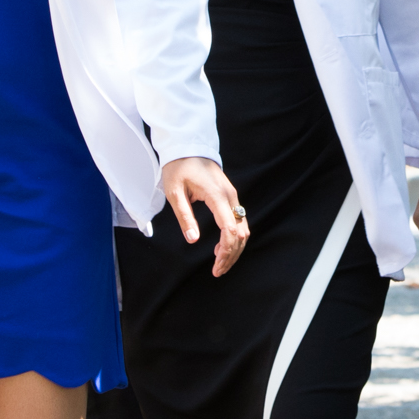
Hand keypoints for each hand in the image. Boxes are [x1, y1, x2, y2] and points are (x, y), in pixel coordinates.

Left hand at [163, 157, 249, 276]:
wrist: (188, 147)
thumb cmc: (179, 168)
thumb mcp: (174, 193)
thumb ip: (185, 217)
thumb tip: (193, 240)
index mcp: (217, 196)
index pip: (229, 230)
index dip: (226, 251)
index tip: (216, 267)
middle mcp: (230, 196)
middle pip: (241, 233)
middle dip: (232, 255)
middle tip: (218, 271)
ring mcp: (233, 196)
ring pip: (243, 228)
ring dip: (235, 249)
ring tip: (220, 264)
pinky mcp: (230, 197)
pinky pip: (239, 221)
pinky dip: (234, 238)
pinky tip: (222, 248)